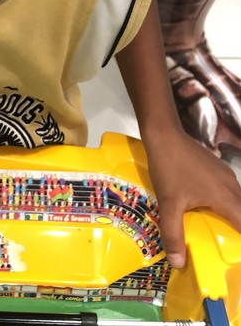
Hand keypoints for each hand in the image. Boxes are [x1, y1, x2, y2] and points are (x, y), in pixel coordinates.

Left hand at [145, 128, 240, 268]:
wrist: (164, 134)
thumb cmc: (169, 169)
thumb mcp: (168, 204)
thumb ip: (173, 234)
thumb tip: (178, 264)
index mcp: (224, 196)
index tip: (237, 253)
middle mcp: (230, 184)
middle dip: (240, 227)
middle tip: (231, 244)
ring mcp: (224, 173)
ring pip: (237, 198)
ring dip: (235, 214)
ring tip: (226, 231)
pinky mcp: (216, 167)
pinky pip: (229, 189)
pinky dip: (227, 202)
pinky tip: (213, 208)